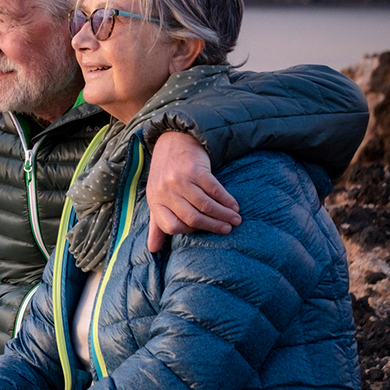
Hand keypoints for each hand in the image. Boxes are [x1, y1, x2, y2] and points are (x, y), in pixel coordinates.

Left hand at [146, 131, 241, 251]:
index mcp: (155, 200)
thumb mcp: (157, 197)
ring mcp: (179, 180)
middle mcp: (165, 191)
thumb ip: (157, 224)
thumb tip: (154, 250)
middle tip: (227, 230)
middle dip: (212, 226)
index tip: (202, 230)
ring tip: (235, 220)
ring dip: (223, 215)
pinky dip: (227, 200)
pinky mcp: (195, 170)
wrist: (173, 139)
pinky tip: (234, 206)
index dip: (188, 231)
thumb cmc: (166, 173)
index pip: (171, 226)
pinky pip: (215, 191)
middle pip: (191, 218)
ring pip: (205, 206)